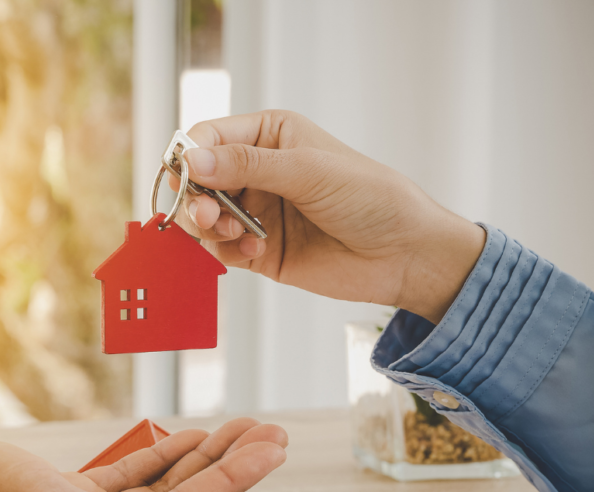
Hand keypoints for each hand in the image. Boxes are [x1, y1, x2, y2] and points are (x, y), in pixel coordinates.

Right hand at [169, 110, 485, 323]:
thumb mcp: (309, 171)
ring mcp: (255, 211)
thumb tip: (194, 160)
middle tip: (206, 215)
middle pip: (197, 180)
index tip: (189, 176)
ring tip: (233, 233)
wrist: (403, 254)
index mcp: (269, 135)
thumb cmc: (372, 198)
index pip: (209, 137)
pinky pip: (220, 249)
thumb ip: (248, 165)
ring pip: (201, 216)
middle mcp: (257, 171)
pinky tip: (254, 250)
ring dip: (207, 226)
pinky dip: (226, 251)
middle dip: (194, 197)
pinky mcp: (257, 250)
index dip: (191, 156)